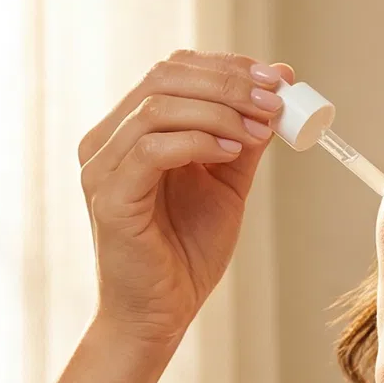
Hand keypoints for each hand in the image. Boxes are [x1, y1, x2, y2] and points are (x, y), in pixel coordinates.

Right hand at [77, 52, 291, 344]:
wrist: (159, 316)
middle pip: (164, 77)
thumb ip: (244, 134)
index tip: (277, 79)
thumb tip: (281, 82)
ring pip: (158, 106)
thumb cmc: (184, 253)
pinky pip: (153, 148)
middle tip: (276, 99)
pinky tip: (231, 153)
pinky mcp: (108, 197)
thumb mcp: (225, 182)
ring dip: (220, 110)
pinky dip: (199, 141)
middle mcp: (106, 141)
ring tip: (260, 130)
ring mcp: (101, 167)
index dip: (226, 66)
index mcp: (128, 131)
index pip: (172, 71)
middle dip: (228, 83)